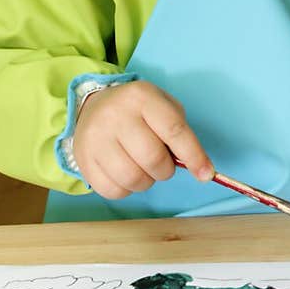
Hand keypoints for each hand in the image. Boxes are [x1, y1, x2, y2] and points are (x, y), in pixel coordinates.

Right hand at [72, 80, 213, 198]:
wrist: (93, 105)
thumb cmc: (137, 110)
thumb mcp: (162, 106)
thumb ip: (181, 134)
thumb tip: (199, 168)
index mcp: (141, 97)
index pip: (174, 130)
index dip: (194, 156)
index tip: (206, 174)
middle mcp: (116, 115)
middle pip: (153, 159)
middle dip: (165, 170)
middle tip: (162, 164)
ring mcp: (96, 138)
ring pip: (133, 179)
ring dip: (146, 181)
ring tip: (142, 168)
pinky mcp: (83, 160)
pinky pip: (113, 191)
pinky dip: (126, 190)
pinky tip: (125, 174)